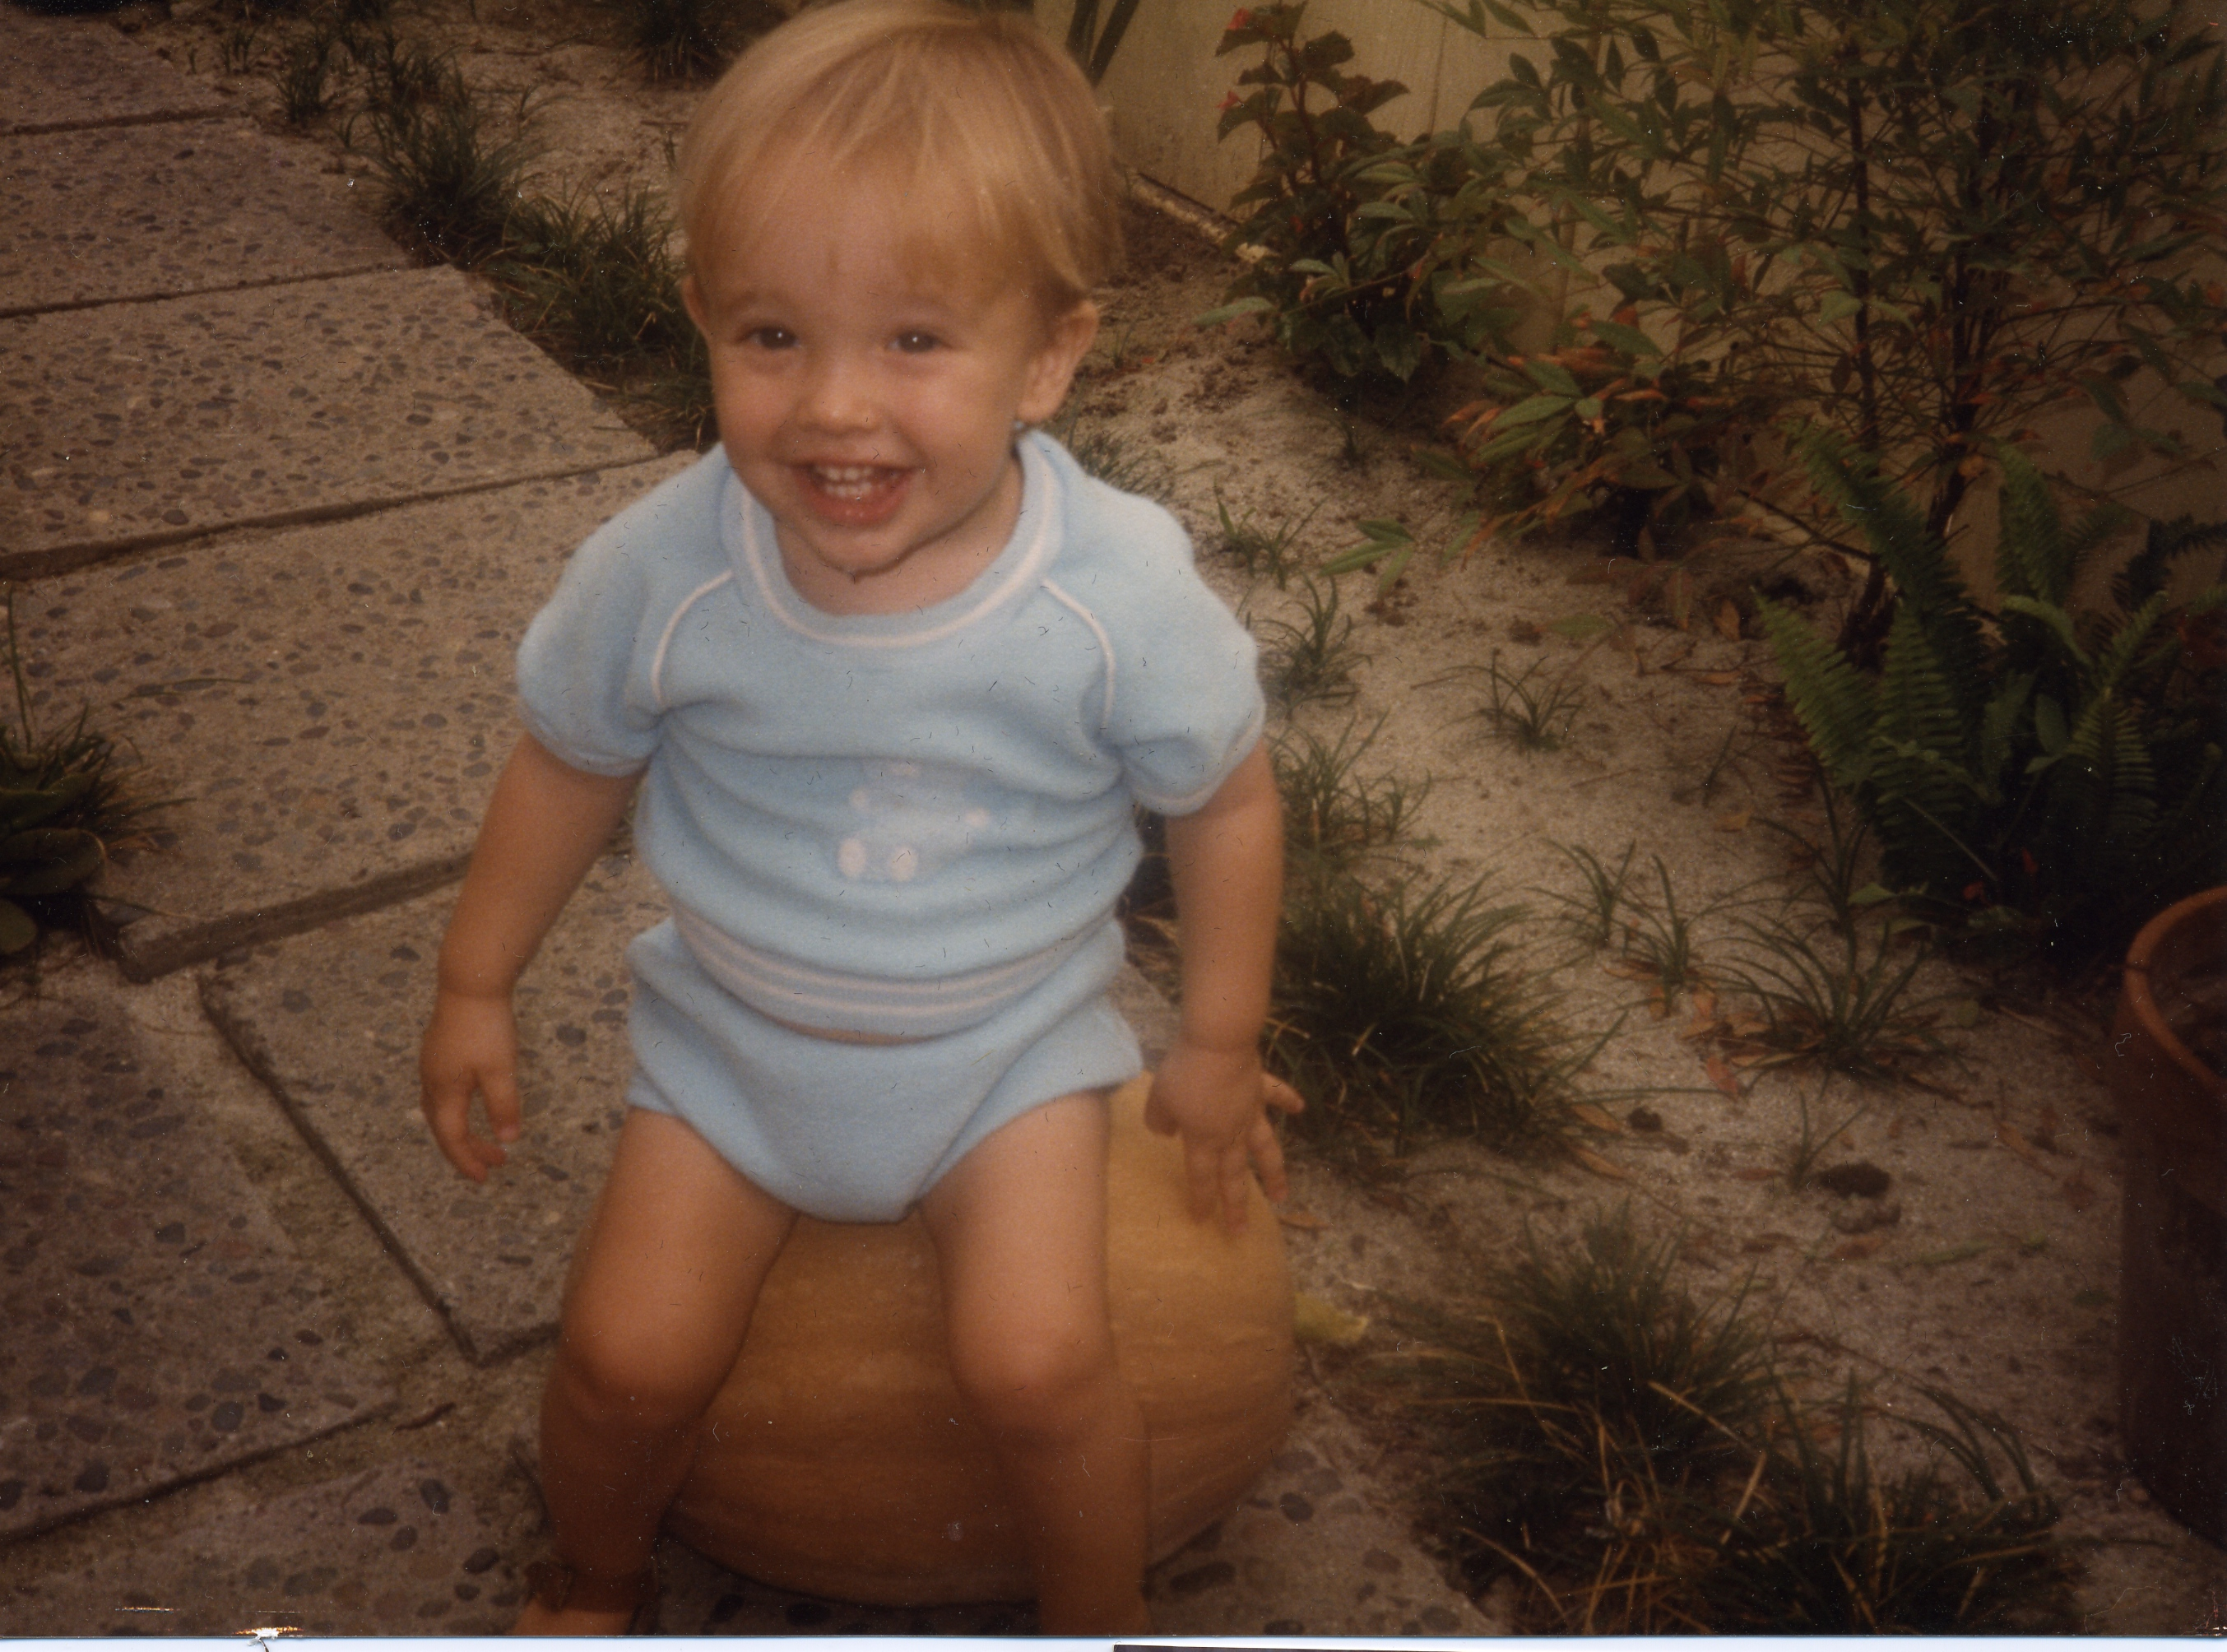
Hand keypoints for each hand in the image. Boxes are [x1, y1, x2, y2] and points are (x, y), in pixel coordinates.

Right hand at [419, 988, 524, 1181]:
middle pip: (444, 1128)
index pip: (452, 1138)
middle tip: (495, 1163)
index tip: (485, 1177)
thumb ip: (503, 1106)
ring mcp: (432, 1065)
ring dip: (462, 1130)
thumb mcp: (500, 1070)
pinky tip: (472, 1104)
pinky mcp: (438, 1050)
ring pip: (441, 1110)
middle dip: (467, 1149)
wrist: (470, 983)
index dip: (467, 1160)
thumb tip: (508, 1139)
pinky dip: (457, 1110)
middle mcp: (431, 1081)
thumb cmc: (486, 1027)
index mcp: (443, 1091)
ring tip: (486, 1142)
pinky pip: (443, 1093)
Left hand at [1143, 1038, 1304, 1231]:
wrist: (1218, 1044)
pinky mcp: (1261, 1087)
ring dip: (1274, 1174)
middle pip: (1234, 1174)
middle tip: (1240, 1231)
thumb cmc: (1185, 1074)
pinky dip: (1289, 1101)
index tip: (1202, 1220)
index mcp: (1203, 1139)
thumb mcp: (1158, 1099)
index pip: (1201, 1176)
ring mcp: (1250, 1111)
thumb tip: (1166, 1132)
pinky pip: (1277, 1095)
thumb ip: (1159, 1121)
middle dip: (1236, 1205)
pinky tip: (1300, 1109)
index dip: (1201, 1199)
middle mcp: (1231, 1133)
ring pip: (1265, 1149)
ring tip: (1281, 1196)